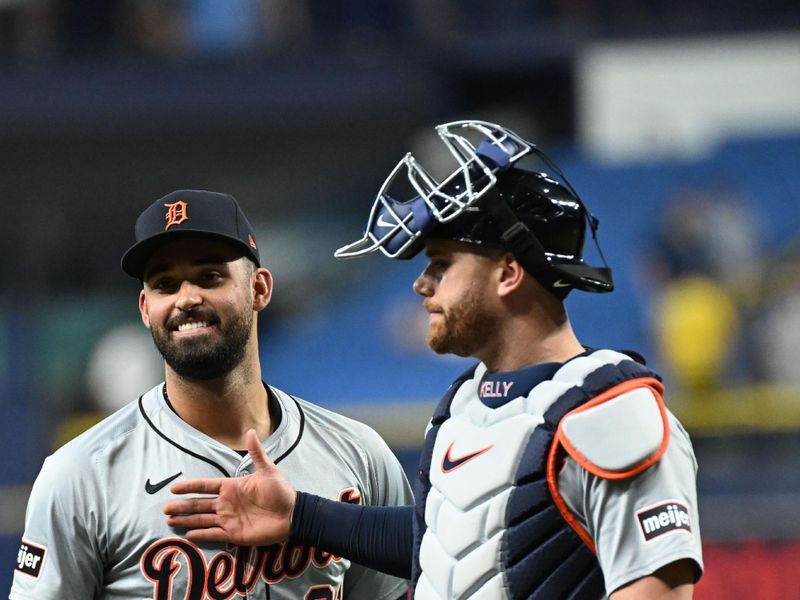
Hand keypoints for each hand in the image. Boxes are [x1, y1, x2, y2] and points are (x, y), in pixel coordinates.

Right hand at [163, 429, 295, 545]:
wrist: (292, 515)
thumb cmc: (280, 492)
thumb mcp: (268, 470)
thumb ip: (257, 453)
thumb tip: (250, 431)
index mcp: (232, 487)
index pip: (205, 486)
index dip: (190, 486)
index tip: (174, 487)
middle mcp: (226, 503)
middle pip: (199, 504)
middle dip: (182, 506)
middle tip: (165, 508)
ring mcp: (229, 519)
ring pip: (202, 519)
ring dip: (186, 520)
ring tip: (170, 520)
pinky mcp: (234, 533)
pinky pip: (213, 534)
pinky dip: (200, 534)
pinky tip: (188, 534)